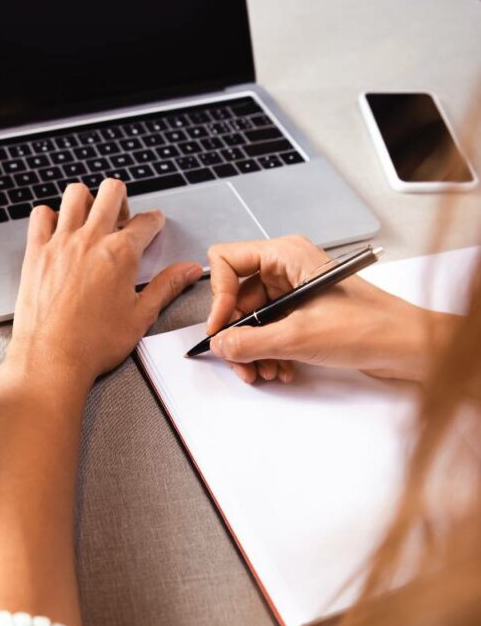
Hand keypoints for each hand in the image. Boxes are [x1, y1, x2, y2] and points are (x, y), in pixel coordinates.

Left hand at [2, 179, 201, 390]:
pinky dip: (51, 215)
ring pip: (76, 194)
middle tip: (122, 219)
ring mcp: (60, 243)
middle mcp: (91, 240)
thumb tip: (189, 270)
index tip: (153, 224)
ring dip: (87, 200)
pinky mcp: (36, 252)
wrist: (52, 358)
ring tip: (91, 218)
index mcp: (121, 254)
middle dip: (122, 199)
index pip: (146, 222)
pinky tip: (58, 230)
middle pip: (112, 192)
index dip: (154, 222)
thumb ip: (167, 287)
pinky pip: (40, 215)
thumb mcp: (140, 316)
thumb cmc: (94, 344)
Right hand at [206, 235, 450, 383]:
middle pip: (238, 297)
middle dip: (237, 334)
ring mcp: (296, 292)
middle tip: (240, 362)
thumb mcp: (298, 336)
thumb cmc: (370, 326)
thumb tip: (220, 344)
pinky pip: (271, 331)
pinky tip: (280, 369)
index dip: (218, 296)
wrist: (407, 346)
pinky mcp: (304, 314)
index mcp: (286, 255)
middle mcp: (288, 268)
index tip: (220, 328)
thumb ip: (250, 341)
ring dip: (253, 349)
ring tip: (264, 371)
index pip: (228, 261)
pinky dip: (269, 352)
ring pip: (253, 319)